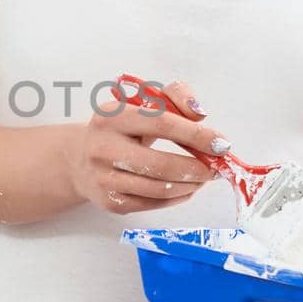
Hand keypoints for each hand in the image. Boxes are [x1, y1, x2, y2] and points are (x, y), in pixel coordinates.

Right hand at [62, 78, 227, 214]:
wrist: (81, 158)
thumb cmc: (122, 128)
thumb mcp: (143, 104)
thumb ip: (175, 97)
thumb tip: (200, 114)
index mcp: (112, 116)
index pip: (162, 123)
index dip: (196, 135)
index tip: (221, 144)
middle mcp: (103, 147)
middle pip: (161, 165)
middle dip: (197, 169)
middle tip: (215, 168)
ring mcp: (104, 178)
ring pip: (159, 189)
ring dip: (191, 185)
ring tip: (203, 178)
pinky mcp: (109, 202)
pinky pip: (153, 204)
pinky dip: (177, 198)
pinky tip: (186, 188)